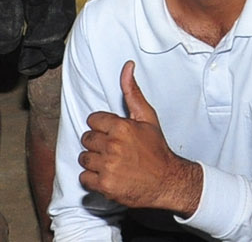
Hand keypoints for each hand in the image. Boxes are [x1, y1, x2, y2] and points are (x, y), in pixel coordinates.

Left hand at [79, 61, 202, 214]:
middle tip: (112, 148)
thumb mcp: (147, 118)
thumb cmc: (157, 150)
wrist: (167, 181)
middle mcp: (112, 146)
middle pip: (87, 139)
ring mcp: (107, 166)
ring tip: (109, 162)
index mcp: (121, 127)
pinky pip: (84, 178)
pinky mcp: (104, 185)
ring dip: (94, 161)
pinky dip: (92, 179)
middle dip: (97, 143)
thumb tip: (127, 67)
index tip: (112, 133)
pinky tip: (106, 175)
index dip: (102, 126)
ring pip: (84, 158)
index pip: (93, 120)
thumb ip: (132, 92)